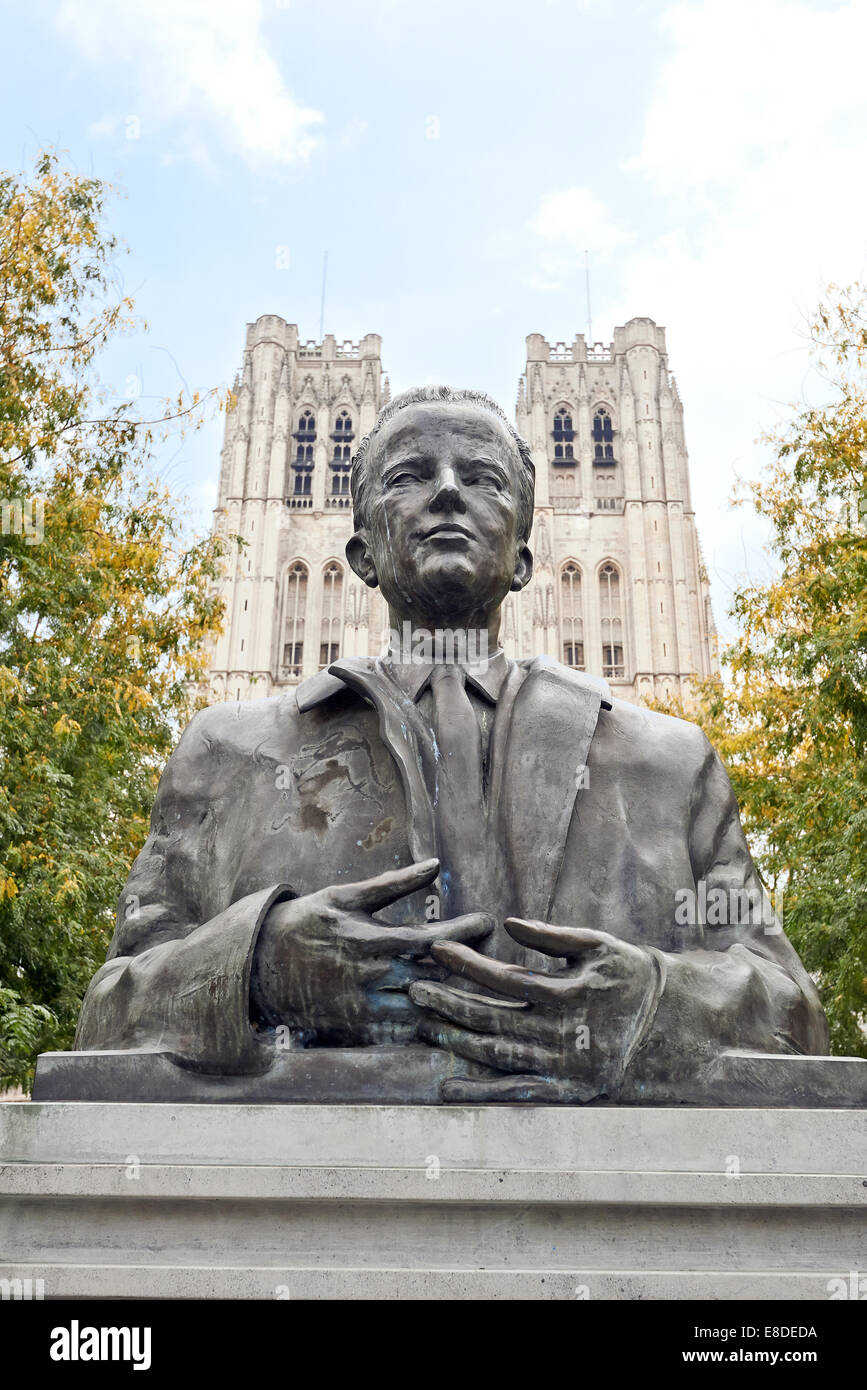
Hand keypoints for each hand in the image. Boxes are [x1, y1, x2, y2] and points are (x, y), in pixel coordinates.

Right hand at [252, 858, 493, 1045]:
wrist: (260, 966)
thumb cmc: (307, 921)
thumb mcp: (345, 896)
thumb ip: (392, 884)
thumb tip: (435, 865)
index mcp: (370, 940)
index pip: (433, 940)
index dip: (466, 932)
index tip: (488, 922)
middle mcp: (371, 977)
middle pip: (437, 977)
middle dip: (471, 967)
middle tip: (495, 955)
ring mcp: (366, 1007)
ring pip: (426, 1008)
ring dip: (459, 999)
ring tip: (488, 987)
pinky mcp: (359, 1028)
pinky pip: (405, 1032)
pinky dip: (433, 1025)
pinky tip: (457, 1017)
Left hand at [409, 917, 658, 1101]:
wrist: (668, 1023)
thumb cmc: (629, 974)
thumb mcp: (598, 945)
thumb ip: (552, 937)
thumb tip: (509, 922)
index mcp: (565, 993)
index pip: (503, 978)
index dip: (466, 964)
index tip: (435, 949)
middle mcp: (557, 1032)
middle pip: (490, 1018)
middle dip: (447, 1003)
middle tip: (412, 991)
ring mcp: (558, 1064)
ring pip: (495, 1054)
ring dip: (456, 1042)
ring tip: (423, 1027)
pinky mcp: (562, 1089)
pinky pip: (514, 1092)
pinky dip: (480, 1092)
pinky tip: (448, 1089)